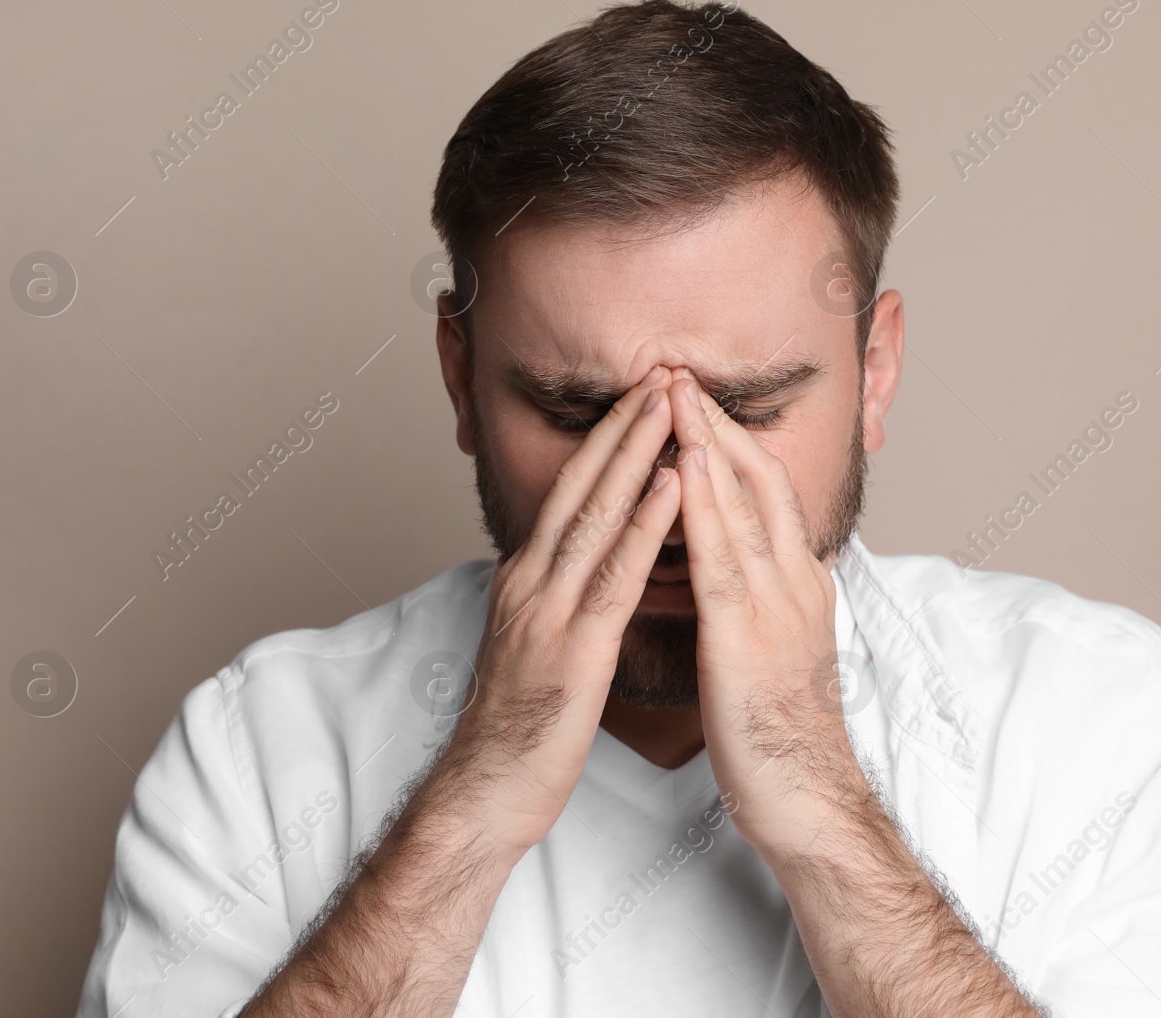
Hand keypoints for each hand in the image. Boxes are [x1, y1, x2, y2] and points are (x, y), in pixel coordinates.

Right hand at [433, 366, 681, 862]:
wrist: (487, 789)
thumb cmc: (519, 723)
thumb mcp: (533, 640)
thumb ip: (556, 594)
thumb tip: (581, 563)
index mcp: (525, 577)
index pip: (569, 491)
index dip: (606, 439)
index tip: (643, 395)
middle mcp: (530, 581)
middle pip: (580, 485)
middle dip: (623, 425)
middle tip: (663, 372)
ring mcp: (546, 612)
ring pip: (596, 515)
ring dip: (637, 454)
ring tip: (673, 404)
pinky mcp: (571, 650)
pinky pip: (615, 576)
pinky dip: (646, 525)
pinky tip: (673, 487)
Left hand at [666, 373, 872, 860]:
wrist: (807, 794)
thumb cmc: (783, 729)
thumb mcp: (781, 646)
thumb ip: (766, 598)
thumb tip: (744, 568)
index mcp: (799, 582)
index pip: (767, 490)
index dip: (731, 440)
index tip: (696, 399)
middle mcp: (793, 580)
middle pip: (758, 478)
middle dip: (715, 421)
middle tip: (678, 371)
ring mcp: (775, 605)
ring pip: (741, 505)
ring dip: (704, 444)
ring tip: (673, 394)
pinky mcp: (746, 637)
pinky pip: (720, 560)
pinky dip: (700, 509)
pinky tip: (678, 473)